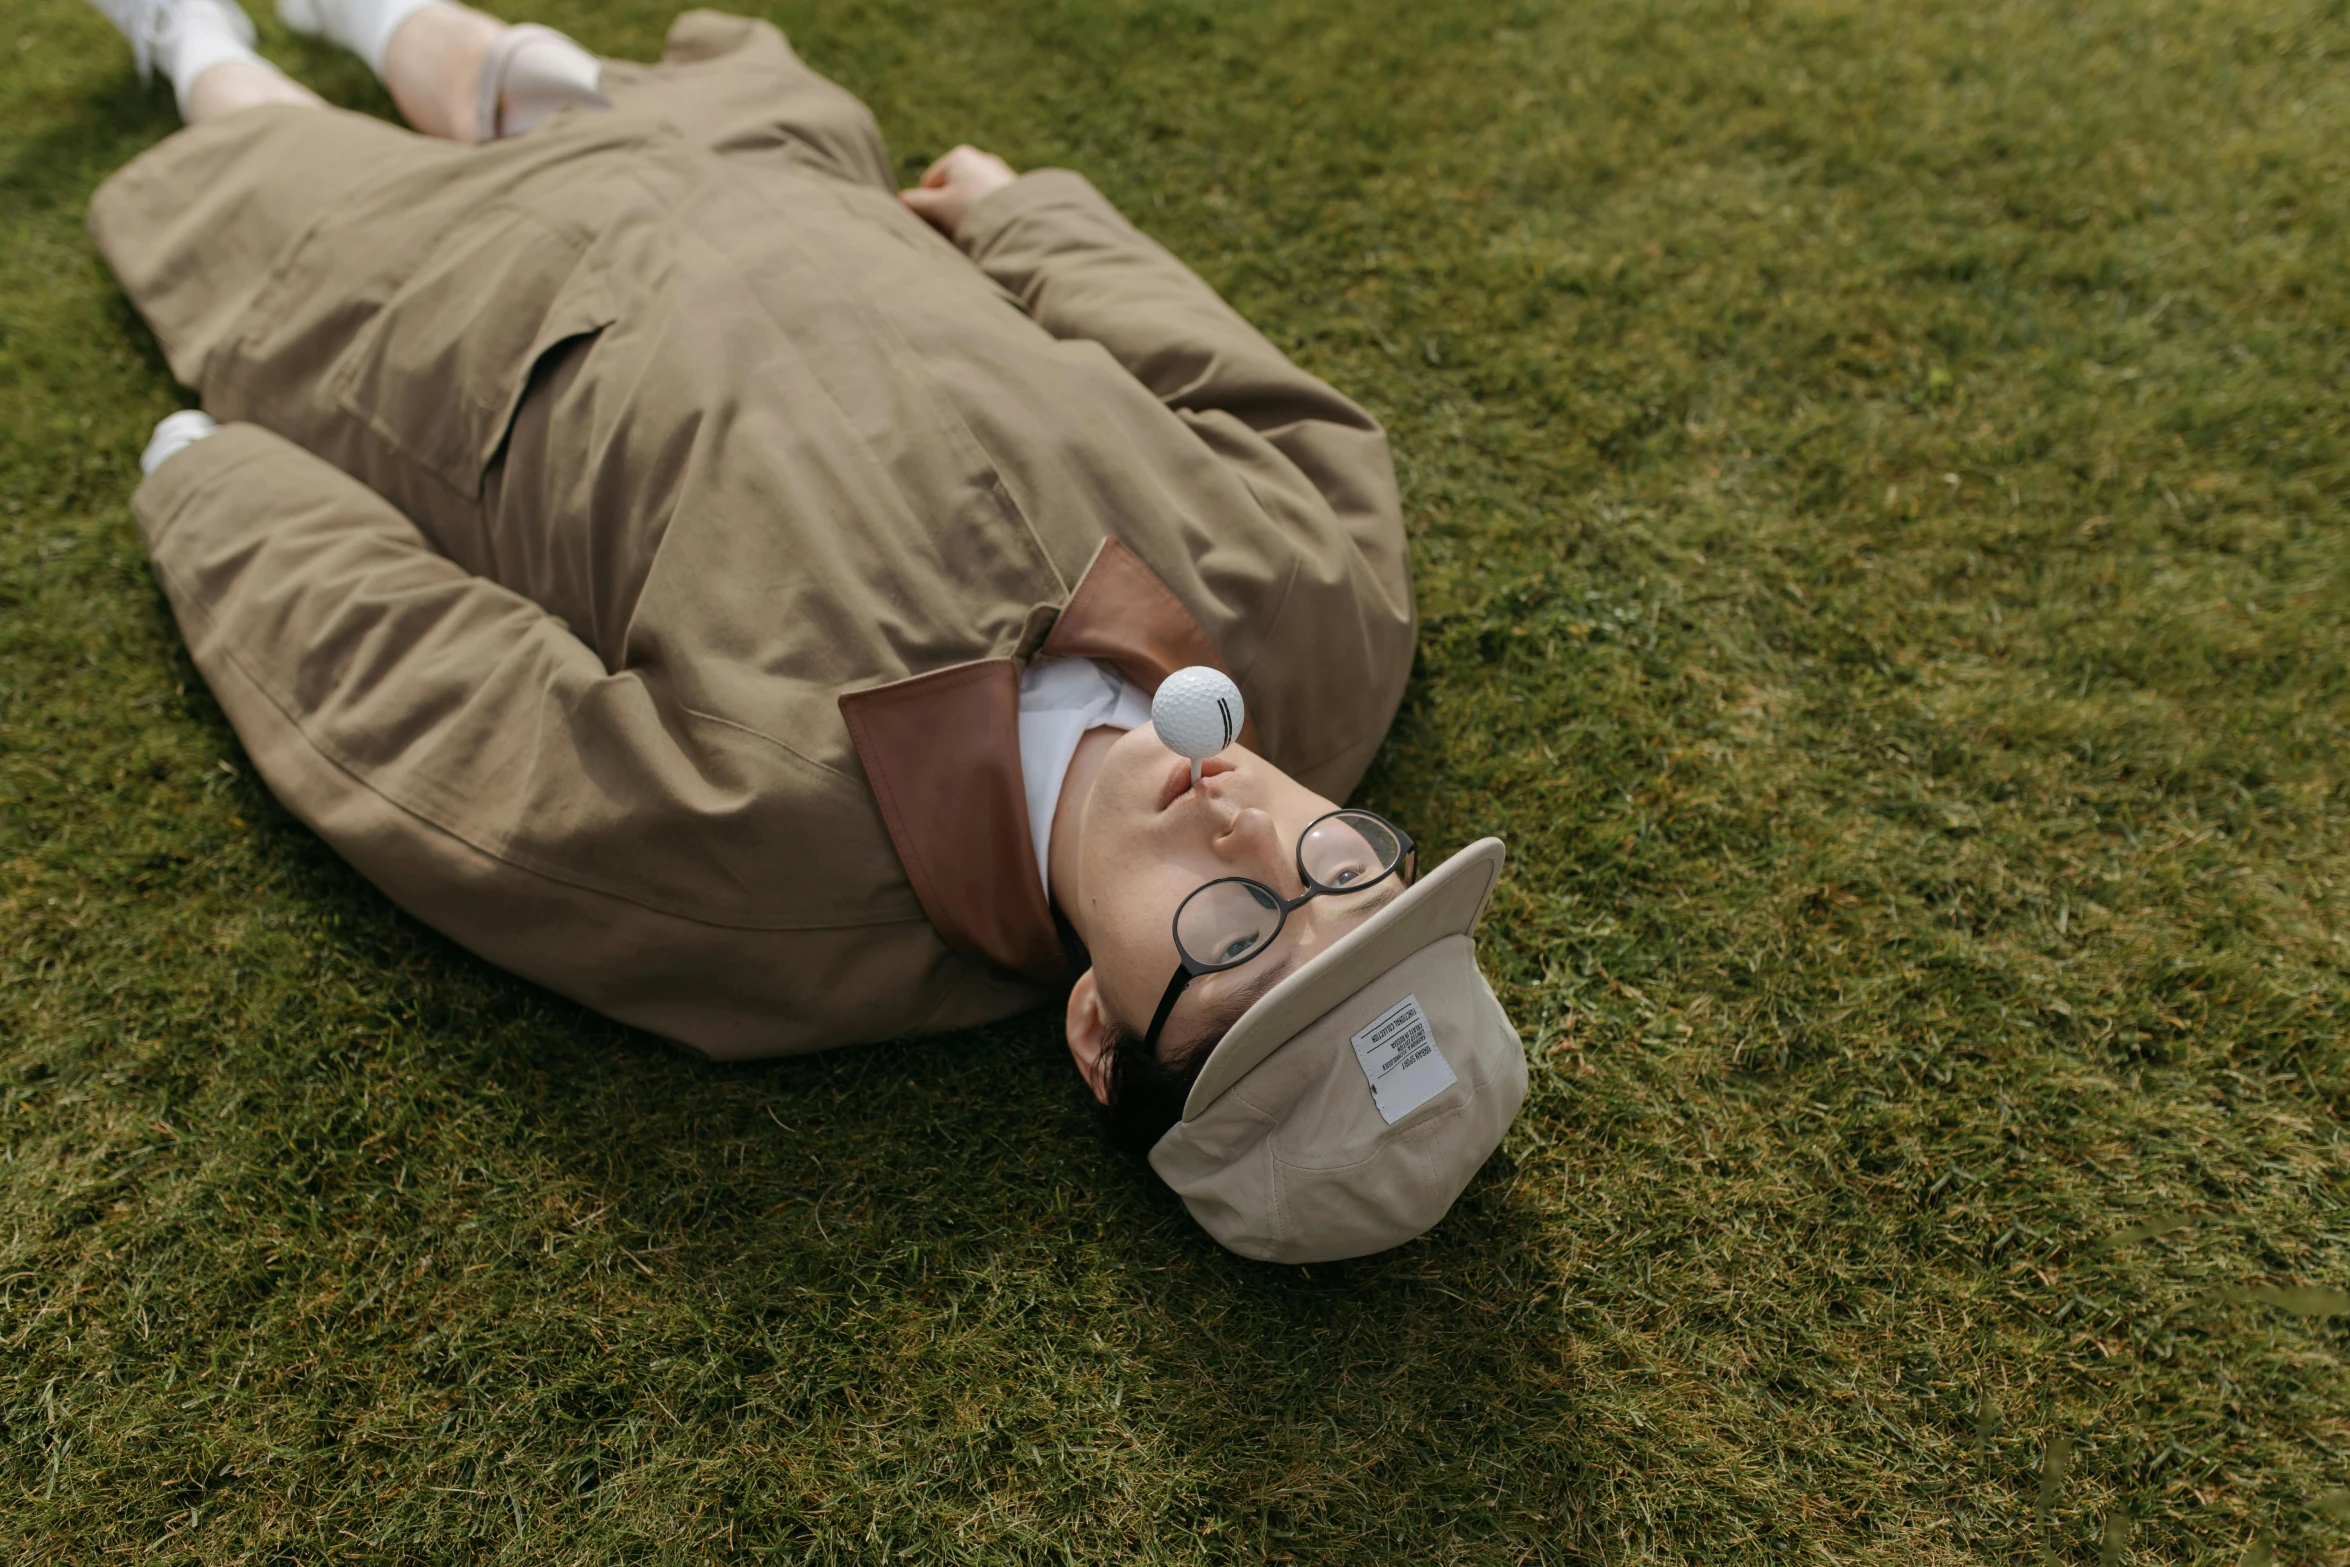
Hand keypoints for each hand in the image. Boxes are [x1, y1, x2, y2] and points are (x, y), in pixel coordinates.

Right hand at [899, 145, 1017, 239]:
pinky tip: (992, 235)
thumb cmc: (972, 212)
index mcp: (959, 157)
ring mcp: (1000, 175)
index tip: (937, 227)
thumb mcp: (936, 209)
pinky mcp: (1016, 194)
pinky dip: (987, 222)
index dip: (928, 210)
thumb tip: (900, 200)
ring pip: (971, 203)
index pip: (929, 185)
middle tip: (954, 236)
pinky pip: (991, 209)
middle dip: (948, 217)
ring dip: (967, 222)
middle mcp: (981, 160)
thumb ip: (914, 203)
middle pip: (952, 194)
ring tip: (974, 238)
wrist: (1019, 224)